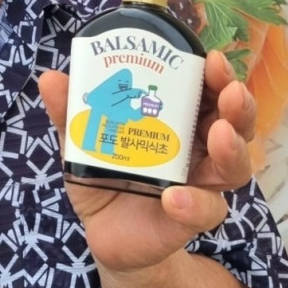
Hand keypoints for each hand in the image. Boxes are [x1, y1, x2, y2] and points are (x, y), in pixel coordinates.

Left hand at [39, 51, 254, 271]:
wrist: (104, 229)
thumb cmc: (104, 172)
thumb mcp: (83, 139)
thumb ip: (70, 112)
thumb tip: (50, 77)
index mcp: (180, 120)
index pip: (209, 92)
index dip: (217, 75)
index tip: (214, 58)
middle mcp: (198, 149)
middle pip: (234, 123)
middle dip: (238, 105)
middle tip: (231, 92)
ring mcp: (199, 185)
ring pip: (234, 167)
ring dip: (232, 149)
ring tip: (220, 135)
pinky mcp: (188, 219)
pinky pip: (203, 212)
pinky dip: (192, 203)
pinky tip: (175, 197)